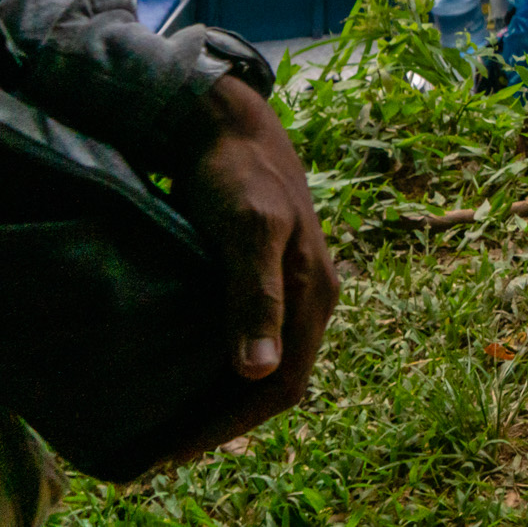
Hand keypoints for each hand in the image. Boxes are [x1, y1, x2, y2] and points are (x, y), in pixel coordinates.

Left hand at [168, 75, 339, 459]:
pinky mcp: (270, 278)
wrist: (232, 127)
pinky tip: (185, 376)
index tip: (175, 447)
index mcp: (318, 293)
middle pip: (277, 382)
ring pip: (266, 364)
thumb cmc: (239, 176)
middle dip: (224, 421)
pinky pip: (254, 341)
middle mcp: (314, 297)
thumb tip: (258, 370)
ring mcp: (294, 288)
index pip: (282, 384)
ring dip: (223, 400)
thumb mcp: (247, 232)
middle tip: (161, 448)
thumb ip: (255, 299)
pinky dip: (221, 371)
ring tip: (168, 423)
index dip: (232, 424)